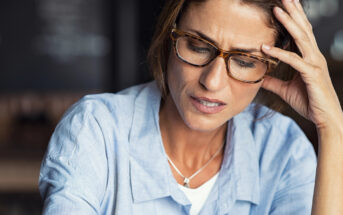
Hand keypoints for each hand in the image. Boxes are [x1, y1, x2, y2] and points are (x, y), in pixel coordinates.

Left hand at [261, 0, 342, 129]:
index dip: (293, 18)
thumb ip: (273, 81)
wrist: (325, 119)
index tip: (284, 5)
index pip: (301, 33)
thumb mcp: (286, 89)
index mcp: (309, 57)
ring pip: (301, 38)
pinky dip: (279, 53)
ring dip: (288, 23)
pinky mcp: (312, 74)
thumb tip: (260, 77)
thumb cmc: (309, 102)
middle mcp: (314, 56)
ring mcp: (314, 63)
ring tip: (277, 9)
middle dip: (293, 11)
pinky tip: (265, 47)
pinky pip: (294, 60)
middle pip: (303, 29)